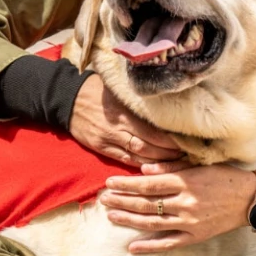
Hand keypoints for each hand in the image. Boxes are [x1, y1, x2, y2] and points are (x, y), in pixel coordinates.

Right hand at [69, 74, 183, 166]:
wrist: (66, 98)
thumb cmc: (96, 88)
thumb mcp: (118, 88)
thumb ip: (139, 98)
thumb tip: (166, 99)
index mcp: (125, 112)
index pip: (154, 131)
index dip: (172, 140)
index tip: (189, 142)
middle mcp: (118, 128)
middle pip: (149, 147)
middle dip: (170, 154)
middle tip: (188, 156)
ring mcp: (109, 140)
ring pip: (138, 156)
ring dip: (158, 162)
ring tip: (176, 163)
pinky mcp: (101, 147)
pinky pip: (124, 160)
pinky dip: (140, 165)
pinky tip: (153, 168)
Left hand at [100, 162, 255, 253]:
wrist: (251, 198)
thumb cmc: (224, 177)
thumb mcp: (199, 166)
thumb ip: (171, 168)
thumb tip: (144, 171)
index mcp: (186, 182)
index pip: (148, 184)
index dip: (126, 184)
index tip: (109, 182)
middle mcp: (185, 203)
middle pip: (146, 203)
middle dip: (122, 200)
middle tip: (102, 199)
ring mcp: (190, 222)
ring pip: (152, 223)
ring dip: (129, 219)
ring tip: (111, 216)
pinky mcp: (196, 236)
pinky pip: (169, 243)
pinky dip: (150, 246)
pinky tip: (132, 247)